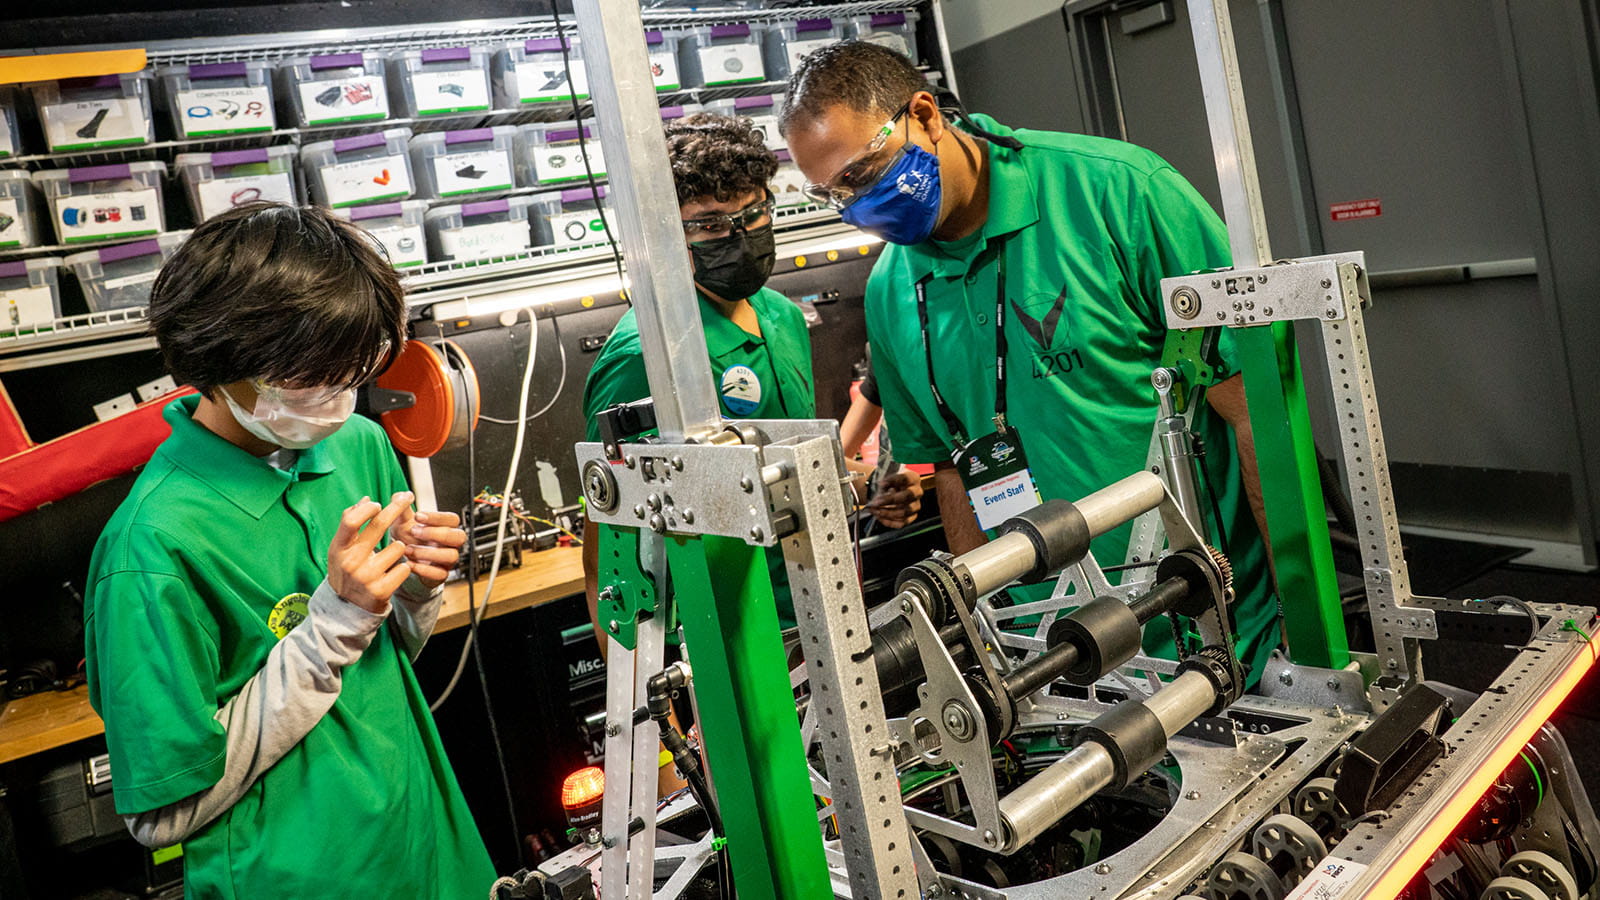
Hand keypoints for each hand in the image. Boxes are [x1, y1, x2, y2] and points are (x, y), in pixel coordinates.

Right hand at [327, 493, 413, 613]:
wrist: (346, 609)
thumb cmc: (346, 569)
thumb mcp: (341, 547)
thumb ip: (350, 522)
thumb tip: (366, 499)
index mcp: (338, 548)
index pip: (350, 521)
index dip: (367, 509)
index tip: (379, 503)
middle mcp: (351, 562)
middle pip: (378, 526)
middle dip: (396, 507)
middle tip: (407, 496)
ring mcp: (366, 577)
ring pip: (398, 548)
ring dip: (399, 549)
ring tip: (388, 559)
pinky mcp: (381, 590)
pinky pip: (405, 567)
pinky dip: (403, 567)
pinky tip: (392, 574)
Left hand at [389, 506, 466, 590]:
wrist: (402, 560)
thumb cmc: (407, 538)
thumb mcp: (402, 522)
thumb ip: (402, 508)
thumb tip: (401, 495)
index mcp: (445, 527)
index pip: (452, 519)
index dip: (437, 517)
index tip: (418, 516)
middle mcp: (450, 543)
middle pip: (458, 536)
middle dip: (436, 533)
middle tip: (414, 531)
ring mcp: (448, 560)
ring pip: (451, 555)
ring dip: (428, 552)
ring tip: (408, 550)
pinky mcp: (441, 574)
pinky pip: (440, 573)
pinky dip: (424, 570)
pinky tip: (410, 564)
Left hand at [866, 469, 923, 528]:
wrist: (891, 492)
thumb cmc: (890, 484)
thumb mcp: (887, 479)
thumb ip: (884, 482)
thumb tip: (881, 486)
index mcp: (912, 478)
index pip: (905, 478)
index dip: (892, 481)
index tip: (880, 484)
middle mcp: (917, 492)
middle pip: (907, 496)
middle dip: (889, 500)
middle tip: (876, 502)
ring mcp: (915, 505)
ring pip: (905, 512)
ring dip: (888, 513)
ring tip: (875, 511)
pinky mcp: (912, 517)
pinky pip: (902, 523)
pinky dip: (889, 522)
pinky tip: (879, 517)